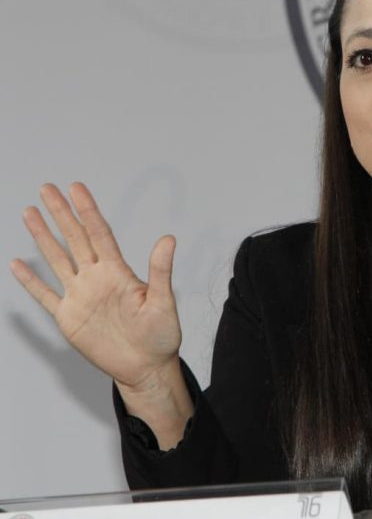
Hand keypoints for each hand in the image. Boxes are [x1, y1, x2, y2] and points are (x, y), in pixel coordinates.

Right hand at [10, 183, 181, 392]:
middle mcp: (97, 278)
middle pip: (75, 239)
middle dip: (61, 213)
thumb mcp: (163, 302)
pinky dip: (31, 281)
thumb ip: (160, 271)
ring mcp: (81, 296)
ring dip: (43, 237)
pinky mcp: (69, 317)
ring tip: (29, 212)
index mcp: (118, 272)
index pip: (99, 234)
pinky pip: (45, 296)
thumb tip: (169, 238)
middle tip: (47, 188)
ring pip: (57, 259)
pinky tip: (18, 264)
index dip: (87, 211)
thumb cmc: (161, 336)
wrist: (146, 367)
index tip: (76, 188)